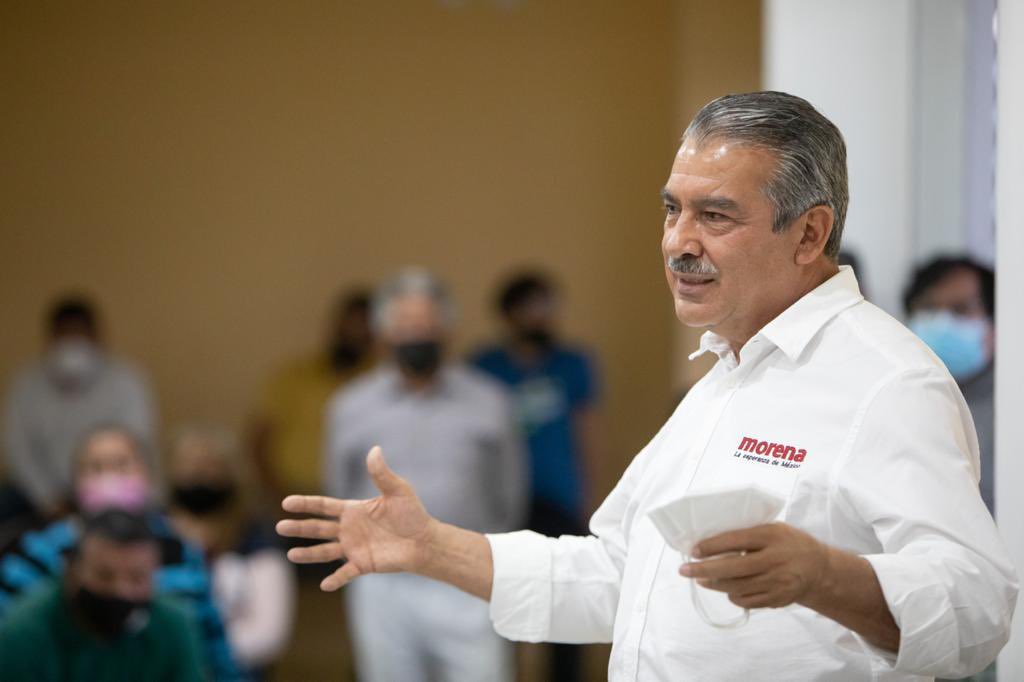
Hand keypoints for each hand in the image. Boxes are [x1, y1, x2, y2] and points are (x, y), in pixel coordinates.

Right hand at [276, 446, 434, 591]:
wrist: (424, 540)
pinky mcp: (363, 564)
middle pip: (318, 528)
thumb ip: (382, 473)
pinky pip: (346, 573)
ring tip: (291, 554)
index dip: (306, 504)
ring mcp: (354, 548)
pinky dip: (336, 579)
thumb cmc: (412, 513)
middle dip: (299, 527)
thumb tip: (375, 450)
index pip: (324, 506)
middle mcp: (349, 529)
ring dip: (309, 553)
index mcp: (353, 510)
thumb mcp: (398, 490)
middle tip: (280, 527)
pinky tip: (325, 585)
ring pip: (325, 551)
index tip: (286, 502)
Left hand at [679, 522, 830, 608]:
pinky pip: (747, 600)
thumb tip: (711, 541)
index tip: (694, 550)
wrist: (819, 569)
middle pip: (733, 569)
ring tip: (701, 580)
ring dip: (715, 585)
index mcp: (772, 536)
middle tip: (684, 570)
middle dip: (704, 570)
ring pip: (737, 587)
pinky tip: (727, 589)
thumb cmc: (789, 543)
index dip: (712, 546)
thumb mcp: (773, 529)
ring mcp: (777, 583)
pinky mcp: (777, 599)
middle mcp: (775, 560)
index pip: (736, 540)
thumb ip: (748, 533)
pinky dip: (733, 595)